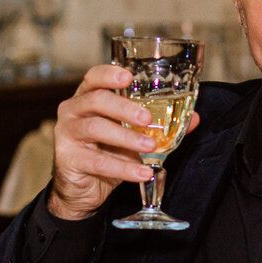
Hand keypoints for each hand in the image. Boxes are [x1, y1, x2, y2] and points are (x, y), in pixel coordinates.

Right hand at [48, 63, 199, 219]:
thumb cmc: (106, 152)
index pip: (94, 77)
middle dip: (123, 108)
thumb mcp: (132, 135)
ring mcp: (67, 135)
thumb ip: (158, 126)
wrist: (83, 188)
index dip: (109, 74)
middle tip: (147, 118)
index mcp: (88, 98)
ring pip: (95, 128)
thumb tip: (194, 119)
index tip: (129, 77)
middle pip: (96, 100)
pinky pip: (98, 161)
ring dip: (126, 137)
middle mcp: (73, 111)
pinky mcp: (69, 159)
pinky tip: (142, 172)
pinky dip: (124, 167)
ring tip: (150, 146)